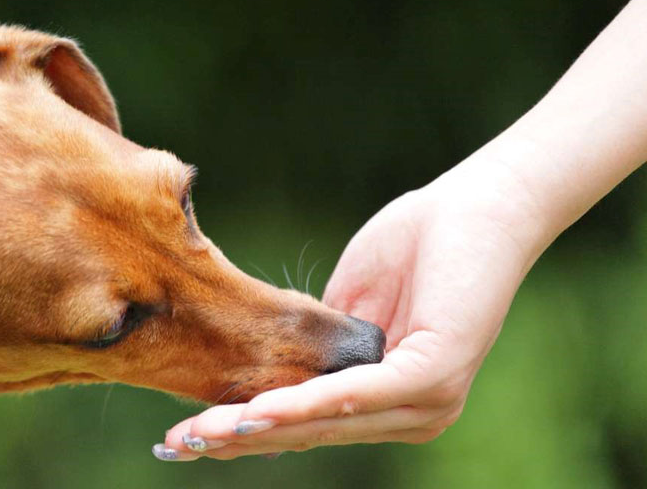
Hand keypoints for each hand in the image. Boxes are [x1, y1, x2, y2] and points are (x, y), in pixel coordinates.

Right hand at [156, 163, 543, 460]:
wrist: (478, 206)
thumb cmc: (418, 246)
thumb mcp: (346, 305)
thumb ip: (314, 346)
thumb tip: (266, 373)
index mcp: (388, 400)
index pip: (304, 425)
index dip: (242, 430)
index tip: (184, 435)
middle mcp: (408, 416)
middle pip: (306, 435)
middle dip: (234, 441)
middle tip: (173, 446)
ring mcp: (426, 403)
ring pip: (324, 425)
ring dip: (257, 429)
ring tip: (200, 434)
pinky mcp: (433, 377)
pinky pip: (355, 398)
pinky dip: (302, 405)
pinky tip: (256, 410)